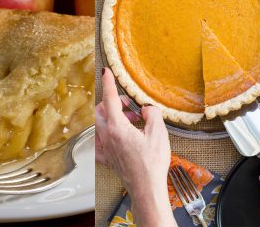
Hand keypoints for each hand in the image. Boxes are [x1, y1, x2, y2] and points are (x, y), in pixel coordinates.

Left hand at [96, 67, 174, 225]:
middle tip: (129, 105)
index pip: (109, 99)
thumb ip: (152, 114)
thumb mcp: (158, 133)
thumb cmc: (152, 164)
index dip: (109, 83)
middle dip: (114, 103)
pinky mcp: (106, 158)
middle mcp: (106, 136)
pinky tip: (120, 136)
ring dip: (113, 117)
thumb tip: (147, 108)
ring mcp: (104, 147)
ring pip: (100, 124)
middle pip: (102, 110)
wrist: (146, 187)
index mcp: (117, 127)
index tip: (106, 72)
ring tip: (132, 120)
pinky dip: (108, 133)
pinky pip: (100, 140)